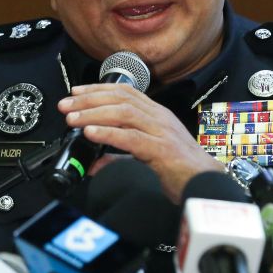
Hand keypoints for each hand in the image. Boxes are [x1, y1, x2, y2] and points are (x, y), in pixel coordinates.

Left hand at [57, 83, 221, 202]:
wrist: (207, 183)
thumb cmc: (181, 169)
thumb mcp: (147, 156)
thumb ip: (121, 155)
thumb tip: (95, 162)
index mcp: (157, 115)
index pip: (125, 92)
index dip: (98, 89)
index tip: (76, 92)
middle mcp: (159, 117)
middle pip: (120, 98)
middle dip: (89, 100)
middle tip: (65, 106)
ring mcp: (162, 131)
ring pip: (124, 113)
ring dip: (94, 113)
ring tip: (73, 119)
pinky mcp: (163, 149)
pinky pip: (132, 137)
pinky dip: (108, 133)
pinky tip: (91, 133)